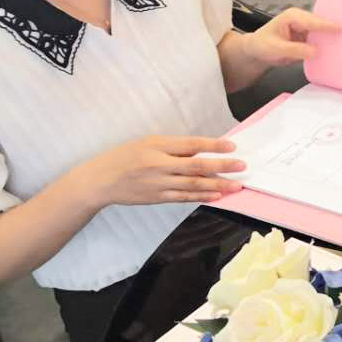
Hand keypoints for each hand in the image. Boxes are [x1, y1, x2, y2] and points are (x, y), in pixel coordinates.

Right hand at [75, 136, 245, 208]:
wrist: (100, 181)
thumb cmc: (123, 157)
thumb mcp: (146, 143)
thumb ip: (172, 147)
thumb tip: (200, 151)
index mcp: (156, 146)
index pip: (191, 145)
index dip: (213, 146)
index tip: (232, 146)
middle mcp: (159, 165)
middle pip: (196, 166)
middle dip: (222, 167)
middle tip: (241, 166)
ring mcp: (159, 184)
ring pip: (193, 185)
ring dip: (217, 185)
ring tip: (236, 185)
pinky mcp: (158, 198)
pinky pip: (184, 197)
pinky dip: (201, 196)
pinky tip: (216, 195)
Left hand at [245, 8, 339, 65]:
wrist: (256, 52)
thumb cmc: (262, 46)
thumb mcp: (277, 49)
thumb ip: (296, 50)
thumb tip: (315, 52)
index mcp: (293, 17)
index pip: (312, 21)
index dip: (326, 25)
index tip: (340, 29)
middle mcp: (301, 20)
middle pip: (320, 24)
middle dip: (332, 29)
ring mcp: (305, 29)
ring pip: (322, 32)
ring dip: (331, 38)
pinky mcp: (307, 38)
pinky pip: (319, 41)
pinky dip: (326, 45)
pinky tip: (336, 50)